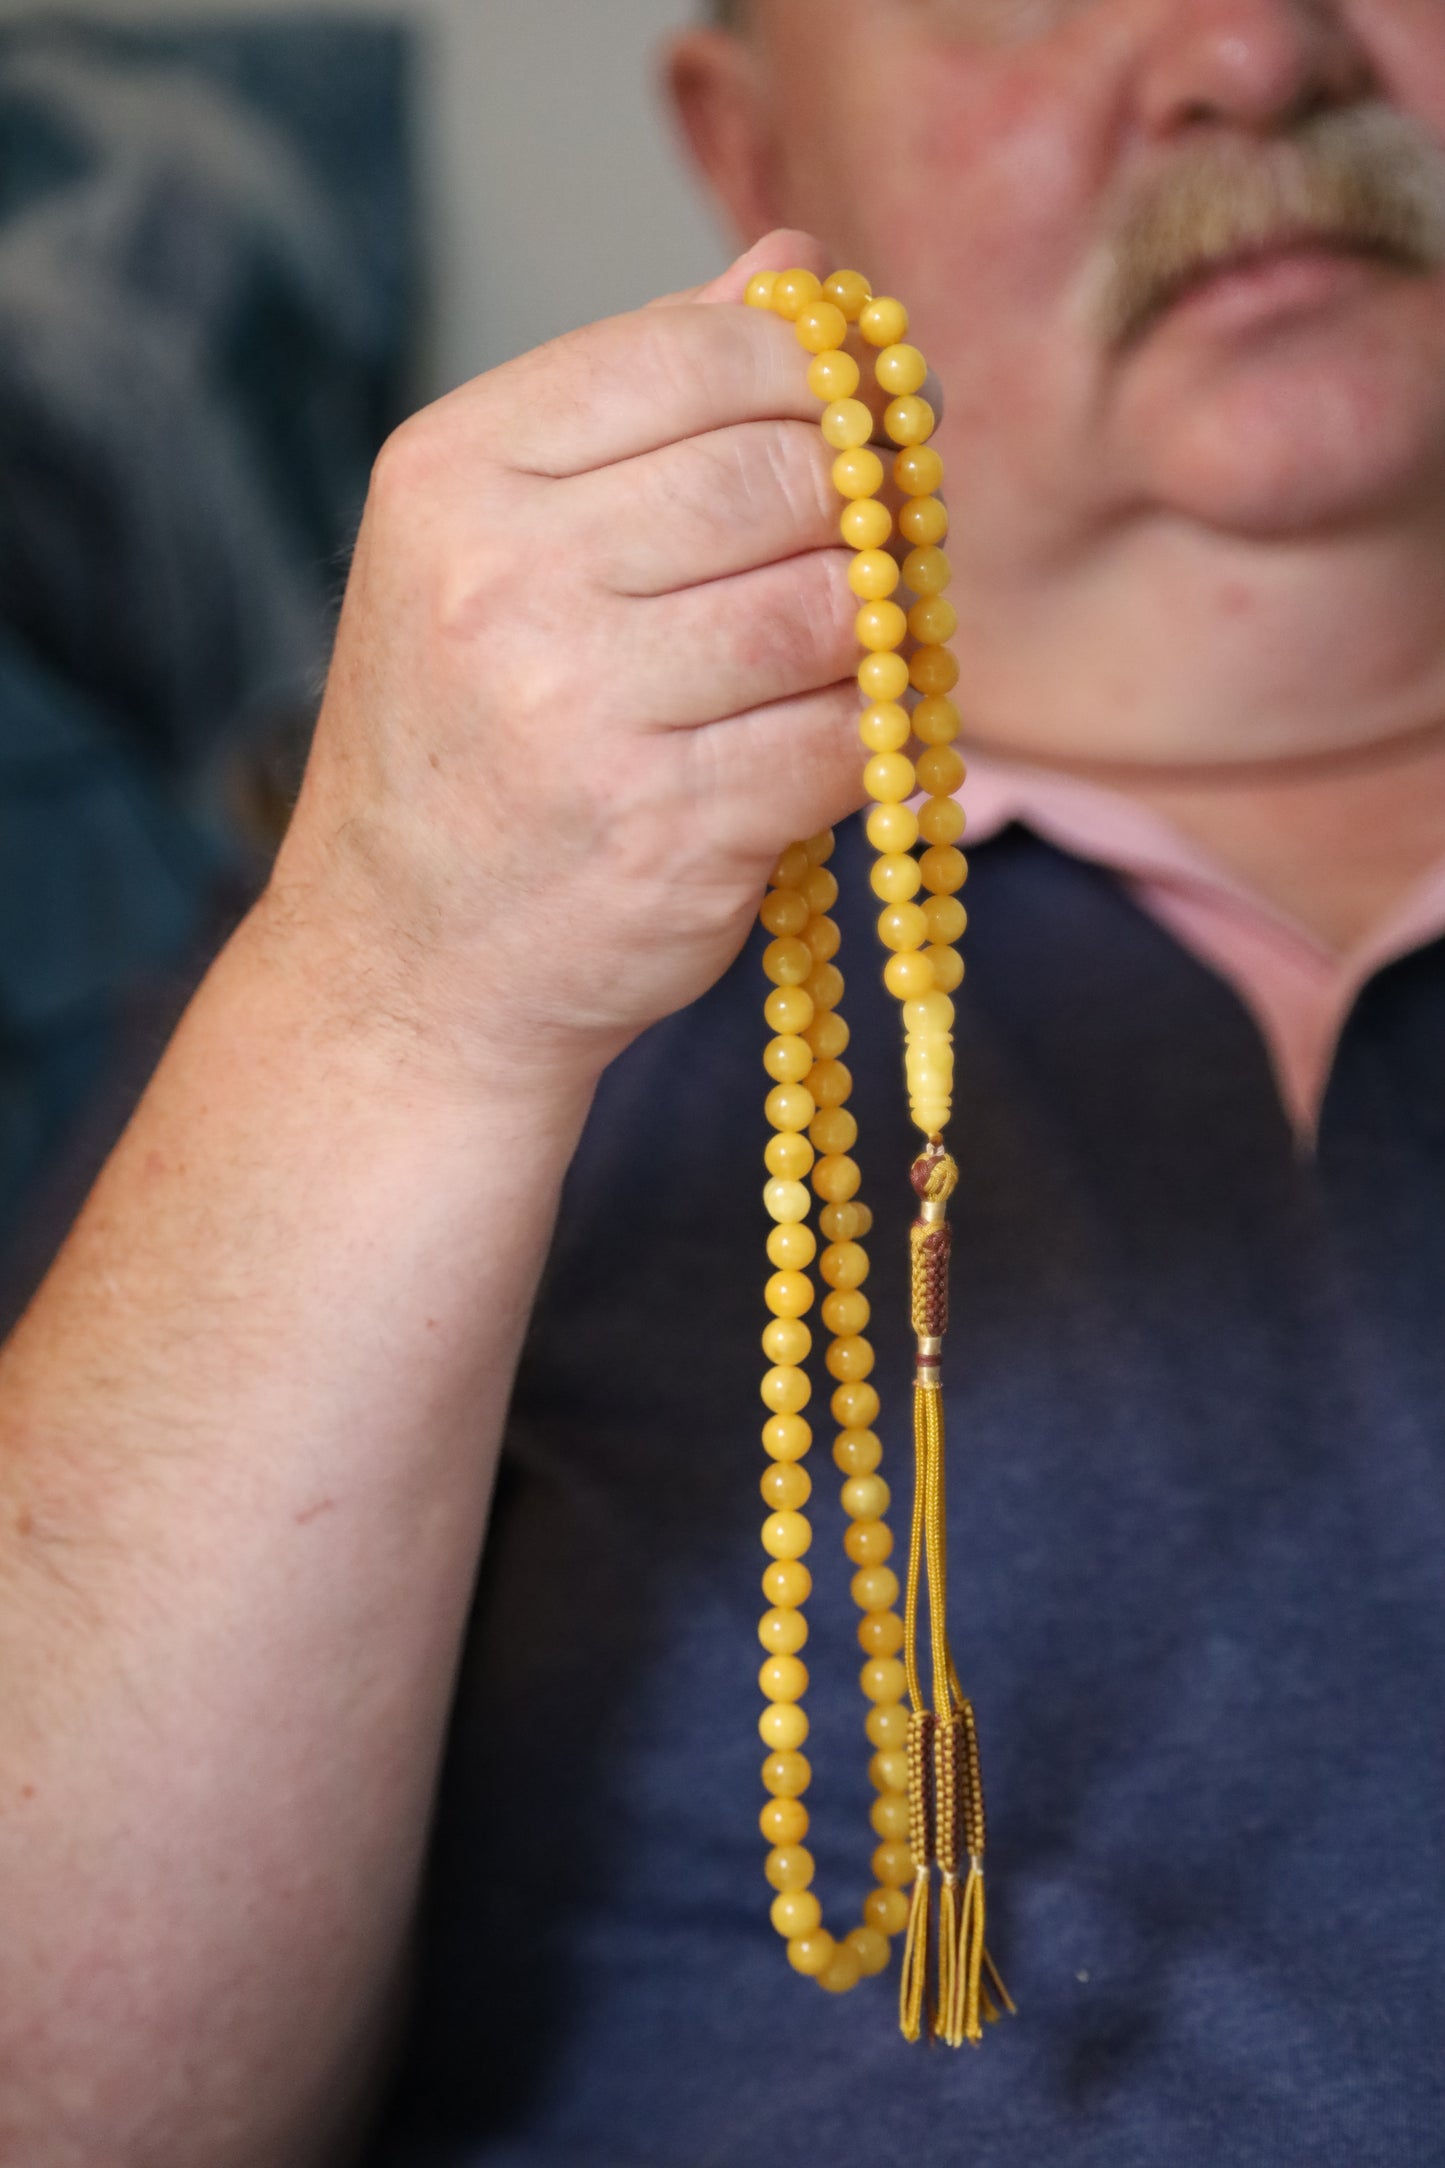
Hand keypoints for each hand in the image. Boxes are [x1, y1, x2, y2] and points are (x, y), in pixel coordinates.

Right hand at [265, 230, 864, 1098]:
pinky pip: (846, 743)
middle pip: (786, 476)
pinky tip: (816, 758)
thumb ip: (641, 405)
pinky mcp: (670, 830)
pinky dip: (864, 749)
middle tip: (861, 556)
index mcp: (456, 473)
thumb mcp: (493, 546)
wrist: (406, 969)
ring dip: (864, 639)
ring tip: (829, 664)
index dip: (813, 382)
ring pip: (830, 609)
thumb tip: (792, 261)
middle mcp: (505, 578)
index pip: (702, 351)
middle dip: (855, 513)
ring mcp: (585, 711)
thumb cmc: (466, 745)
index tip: (847, 429)